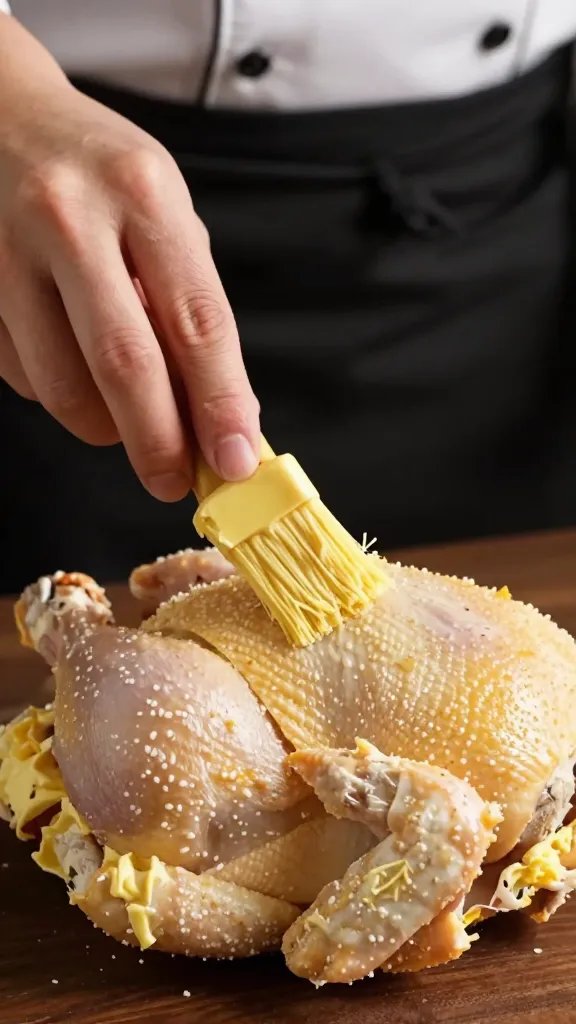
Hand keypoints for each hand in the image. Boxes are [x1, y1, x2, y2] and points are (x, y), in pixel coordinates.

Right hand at [0, 27, 259, 499]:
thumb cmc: (100, 171)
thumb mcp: (163, 211)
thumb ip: (189, 305)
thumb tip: (218, 412)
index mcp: (143, 193)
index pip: (196, 320)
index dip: (220, 402)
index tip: (235, 460)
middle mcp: (70, 218)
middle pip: (123, 364)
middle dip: (157, 441)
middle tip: (174, 481)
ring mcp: (7, 252)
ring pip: (62, 385)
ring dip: (104, 427)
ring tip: (125, 418)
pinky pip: (22, 376)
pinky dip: (59, 393)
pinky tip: (72, 362)